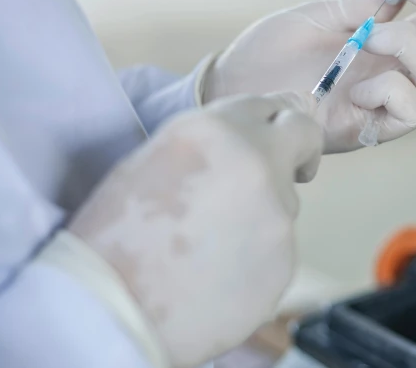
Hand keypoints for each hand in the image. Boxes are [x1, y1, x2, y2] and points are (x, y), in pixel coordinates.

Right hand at [69, 92, 321, 367]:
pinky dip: (257, 257)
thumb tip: (248, 141)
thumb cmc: (112, 233)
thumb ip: (211, 142)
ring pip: (286, 201)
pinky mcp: (286, 262)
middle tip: (290, 166)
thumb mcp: (154, 159)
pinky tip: (218, 275)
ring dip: (263, 212)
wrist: (111, 310)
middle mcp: (259, 162)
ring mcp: (278, 214)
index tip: (272, 137)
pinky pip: (278, 249)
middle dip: (300, 147)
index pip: (269, 104)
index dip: (269, 122)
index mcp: (216, 128)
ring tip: (211, 245)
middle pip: (305, 135)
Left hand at [203, 0, 415, 152]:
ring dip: (412, 44)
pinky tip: (354, 85)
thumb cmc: (273, 51)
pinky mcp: (368, 129)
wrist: (234, 87)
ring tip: (366, 35)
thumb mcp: (324, 15)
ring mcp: (386, 102)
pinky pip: (413, 112)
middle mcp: (399, 73)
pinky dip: (391, 89)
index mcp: (394, 43)